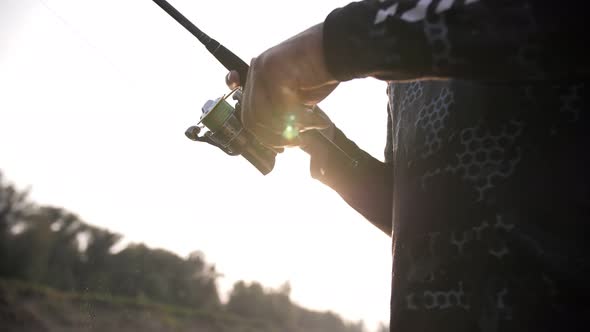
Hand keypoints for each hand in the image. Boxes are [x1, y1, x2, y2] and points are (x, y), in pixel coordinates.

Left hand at [230, 23, 338, 147]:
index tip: (280, 147)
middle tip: (300, 141)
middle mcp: (256, 71)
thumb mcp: (296, 99)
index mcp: (257, 77)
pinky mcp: (274, 70)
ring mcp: (262, 69)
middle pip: (253, 119)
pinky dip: (303, 119)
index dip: (264, 136)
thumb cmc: (320, 73)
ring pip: (265, 116)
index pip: (249, 115)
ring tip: (312, 127)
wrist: (339, 48)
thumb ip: (282, 114)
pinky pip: (282, 107)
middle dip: (276, 137)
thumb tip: (277, 143)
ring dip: (290, 129)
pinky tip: (318, 120)